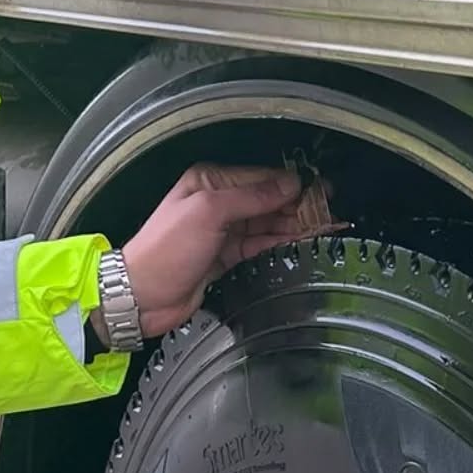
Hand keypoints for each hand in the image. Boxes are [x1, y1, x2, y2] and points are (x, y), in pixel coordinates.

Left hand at [116, 163, 340, 336]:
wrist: (142, 295)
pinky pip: (259, 246)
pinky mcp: (224, 258)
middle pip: (266, 200)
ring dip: (293, 225)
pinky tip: (300, 242)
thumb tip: (288, 185)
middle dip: (298, 204)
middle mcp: (216, 203)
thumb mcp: (208, 213)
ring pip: (266, 224)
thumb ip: (251, 197)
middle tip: (329, 209)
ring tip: (324, 226)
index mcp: (208, 182)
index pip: (260, 178)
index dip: (291, 184)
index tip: (319, 189)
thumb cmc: (164, 250)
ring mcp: (221, 231)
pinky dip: (279, 244)